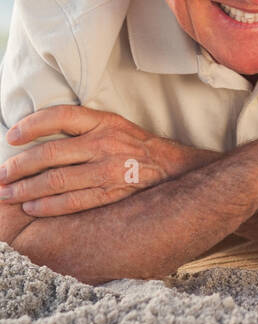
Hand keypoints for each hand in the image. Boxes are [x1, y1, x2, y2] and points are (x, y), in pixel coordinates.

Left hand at [0, 105, 216, 215]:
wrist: (174, 169)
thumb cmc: (136, 147)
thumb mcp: (114, 125)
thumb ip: (83, 128)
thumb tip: (41, 136)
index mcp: (104, 122)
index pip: (60, 116)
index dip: (32, 125)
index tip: (12, 137)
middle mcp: (104, 144)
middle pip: (51, 155)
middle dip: (19, 167)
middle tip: (0, 176)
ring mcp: (108, 171)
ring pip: (56, 181)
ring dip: (26, 190)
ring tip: (7, 194)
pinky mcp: (111, 193)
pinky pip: (72, 202)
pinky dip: (48, 206)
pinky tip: (31, 207)